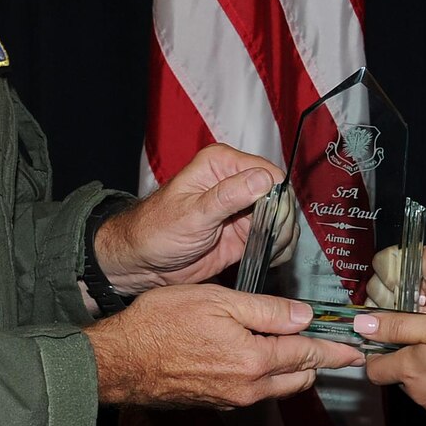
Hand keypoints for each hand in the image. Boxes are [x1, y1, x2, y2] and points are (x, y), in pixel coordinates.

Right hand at [88, 285, 362, 408]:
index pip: (308, 355)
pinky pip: (254, 392)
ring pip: (277, 387)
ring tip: (294, 346)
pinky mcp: (214, 403)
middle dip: (317, 361)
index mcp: (255, 360)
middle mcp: (248, 388)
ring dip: (291, 370)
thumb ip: (266, 311)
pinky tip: (255, 356)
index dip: (336, 350)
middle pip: (299, 378)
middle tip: (331, 343)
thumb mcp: (219, 301)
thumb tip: (306, 315)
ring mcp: (231, 400)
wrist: (119, 361)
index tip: (357, 351)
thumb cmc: (163, 322)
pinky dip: (266, 377)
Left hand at [93, 144, 282, 292]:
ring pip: (280, 218)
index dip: (277, 197)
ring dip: (282, 236)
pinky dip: (277, 248)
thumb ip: (227, 196)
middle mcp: (235, 182)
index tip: (272, 221)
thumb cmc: (155, 231)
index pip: (269, 173)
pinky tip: (269, 257)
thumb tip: (262, 179)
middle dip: (282, 220)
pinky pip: (272, 237)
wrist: (142, 261)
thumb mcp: (192, 214)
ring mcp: (242, 209)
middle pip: (279, 196)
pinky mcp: (243, 233)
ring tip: (270, 252)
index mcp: (221, 164)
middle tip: (272, 241)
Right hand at [364, 240, 425, 321]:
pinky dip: (386, 324)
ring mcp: (403, 298)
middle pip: (377, 280)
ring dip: (387, 310)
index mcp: (420, 262)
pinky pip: (382, 319)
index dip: (390, 273)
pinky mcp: (402, 318)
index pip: (388, 258)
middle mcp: (408, 278)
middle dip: (389, 294)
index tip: (402, 286)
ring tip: (412, 315)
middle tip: (413, 303)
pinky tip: (401, 326)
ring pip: (376, 300)